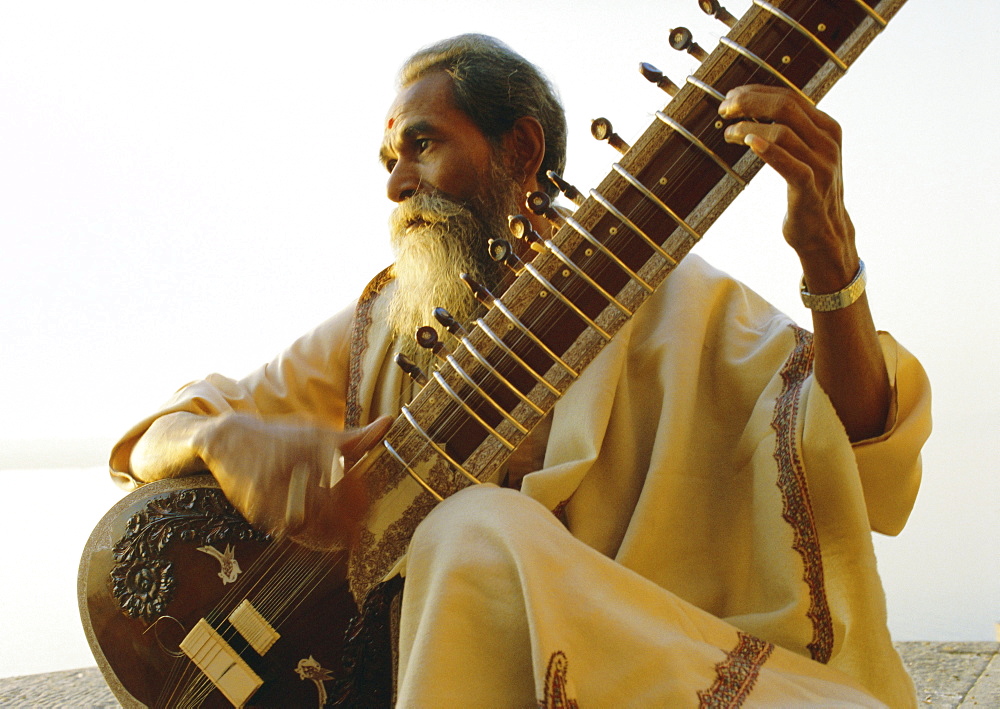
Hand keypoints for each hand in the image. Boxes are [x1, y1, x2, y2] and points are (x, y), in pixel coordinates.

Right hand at [194, 413, 392, 547]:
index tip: (367, 513)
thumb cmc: (280, 437)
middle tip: (357, 537)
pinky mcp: (255, 503)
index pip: (342, 476)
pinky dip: (302, 537)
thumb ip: (354, 436)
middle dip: (344, 523)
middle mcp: (291, 463)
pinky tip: (316, 543)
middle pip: (325, 501)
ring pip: (304, 518)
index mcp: (311, 444)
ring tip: (341, 545)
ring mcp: (271, 485)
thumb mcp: (317, 431)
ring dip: (325, 536)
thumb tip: (388, 421)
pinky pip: (282, 526)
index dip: (356, 498)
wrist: (229, 439)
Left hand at [720, 84, 857, 292]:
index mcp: (827, 128)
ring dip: (749, 127)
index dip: (757, 92)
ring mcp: (822, 164)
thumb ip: (791, 132)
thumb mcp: (805, 155)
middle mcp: (828, 141)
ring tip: (728, 133)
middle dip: (749, 102)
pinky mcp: (811, 187)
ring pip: (784, 131)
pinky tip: (748, 142)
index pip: (790, 96)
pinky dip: (768, 150)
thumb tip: (754, 109)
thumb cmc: (808, 192)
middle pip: (785, 106)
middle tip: (724, 109)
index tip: (730, 97)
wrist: (825, 233)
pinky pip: (789, 164)